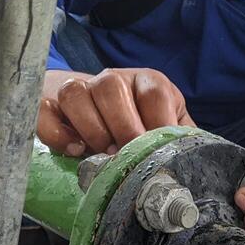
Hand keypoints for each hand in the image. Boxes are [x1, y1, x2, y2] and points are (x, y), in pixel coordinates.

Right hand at [37, 68, 193, 157]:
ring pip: (76, 93)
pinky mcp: (52, 104)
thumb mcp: (169, 131)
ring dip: (91, 128)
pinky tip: (74, 151)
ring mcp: (81, 89)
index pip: (154, 91)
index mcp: (148, 84)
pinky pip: (46, 111)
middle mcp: (114, 80)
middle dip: (122, 126)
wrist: (100, 119)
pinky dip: (57, 132)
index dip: (156, 122)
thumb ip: (182, 141)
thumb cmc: (143, 130)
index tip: (154, 149)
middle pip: (112, 86)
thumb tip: (199, 164)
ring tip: (101, 155)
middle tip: (125, 156)